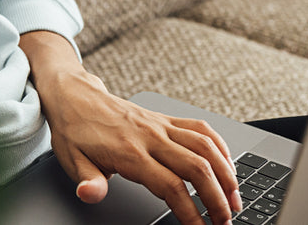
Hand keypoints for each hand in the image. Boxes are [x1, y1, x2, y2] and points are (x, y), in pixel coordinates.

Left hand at [33, 66, 241, 224]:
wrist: (73, 95)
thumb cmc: (74, 130)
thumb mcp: (72, 160)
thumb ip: (88, 180)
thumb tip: (90, 194)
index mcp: (130, 152)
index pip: (170, 187)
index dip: (190, 213)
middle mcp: (150, 136)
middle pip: (197, 168)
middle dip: (217, 199)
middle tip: (225, 222)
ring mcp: (160, 125)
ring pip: (205, 146)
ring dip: (226, 174)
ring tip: (235, 199)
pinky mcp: (164, 118)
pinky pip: (200, 128)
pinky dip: (220, 146)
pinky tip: (227, 164)